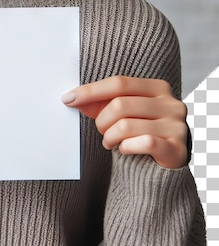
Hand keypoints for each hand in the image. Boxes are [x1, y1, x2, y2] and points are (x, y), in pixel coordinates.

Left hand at [62, 76, 188, 168]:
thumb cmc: (139, 131)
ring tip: (109, 141)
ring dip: (110, 136)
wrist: (164, 163)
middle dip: (102, 120)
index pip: (119, 83)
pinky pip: (143, 143)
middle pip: (120, 105)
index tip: (68, 99)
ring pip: (127, 125)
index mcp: (158, 88)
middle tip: (100, 129)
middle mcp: (171, 104)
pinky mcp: (177, 148)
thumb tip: (71, 98)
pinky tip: (125, 149)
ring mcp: (177, 126)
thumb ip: (98, 103)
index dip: (91, 91)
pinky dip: (126, 147)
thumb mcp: (120, 112)